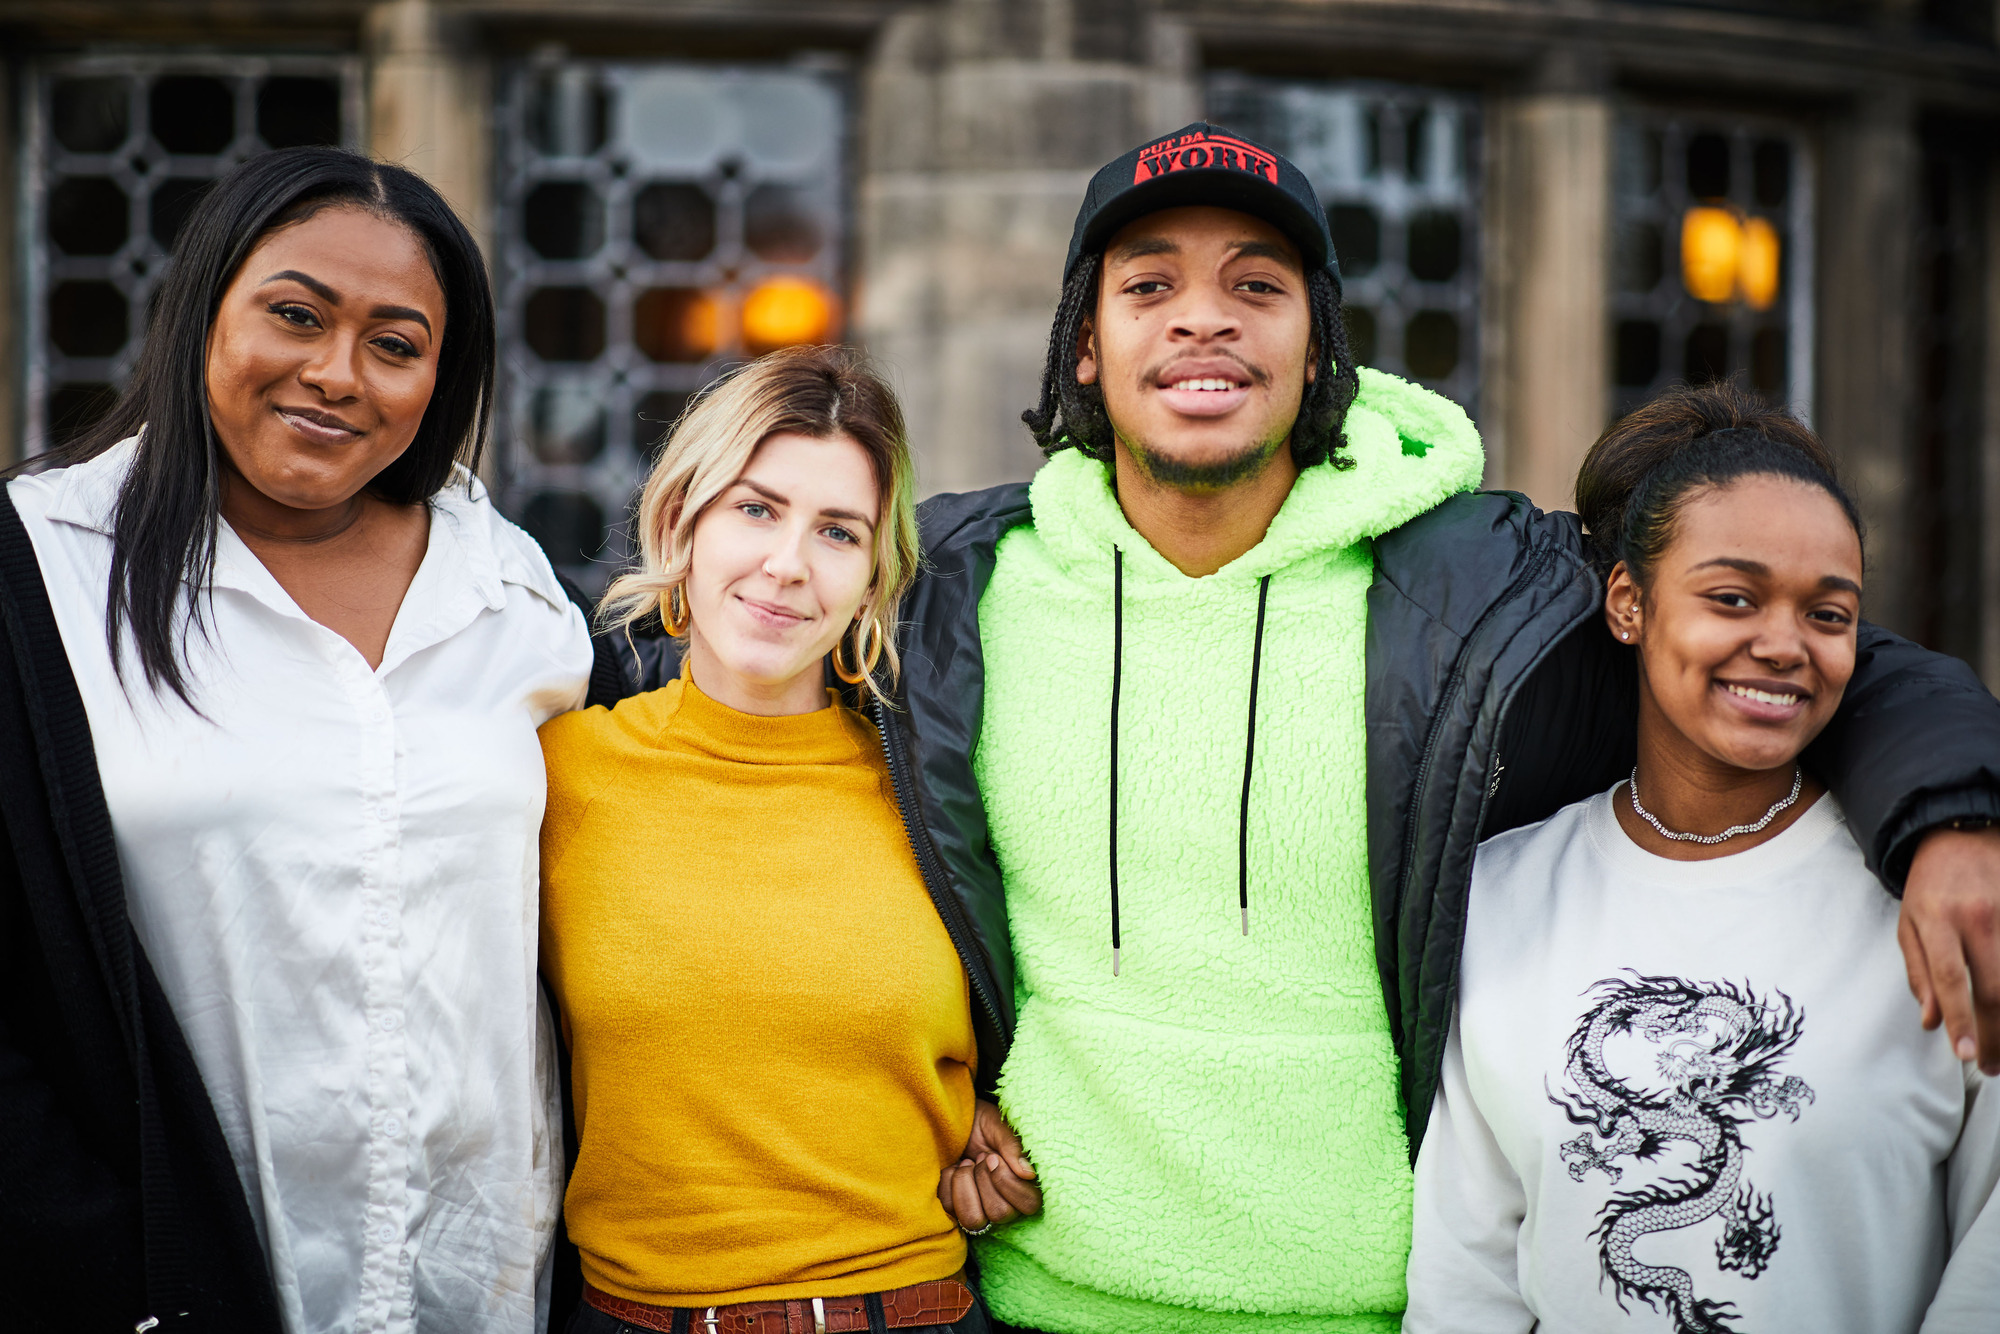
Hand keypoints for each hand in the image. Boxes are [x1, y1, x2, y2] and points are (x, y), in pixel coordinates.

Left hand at [937, 1099, 1040, 1232]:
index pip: (1028, 1204)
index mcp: (1024, 1184)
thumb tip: (1028, 1174)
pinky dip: (947, 1183)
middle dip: (983, 1180)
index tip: (992, 1157)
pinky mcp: (957, 1208)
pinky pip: (950, 1209)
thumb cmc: (984, 1124)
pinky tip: (953, 1167)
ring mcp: (980, 1208)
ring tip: (966, 1164)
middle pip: (999, 1214)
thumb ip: (1013, 1147)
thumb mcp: (999, 1127)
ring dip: (965, 1186)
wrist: (957, 1122)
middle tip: (980, 1157)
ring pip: (973, 1219)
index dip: (1007, 1182)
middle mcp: (1006, 1202)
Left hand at [1898, 824, 1999, 1073]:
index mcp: (1936, 920)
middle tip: (1991, 1066)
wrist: (1962, 834)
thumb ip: (1919, 973)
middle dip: (1995, 1034)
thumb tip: (1930, 1021)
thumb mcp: (1908, 922)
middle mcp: (1976, 918)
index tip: (1968, 1056)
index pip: (1951, 979)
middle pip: (1994, 988)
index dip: (1961, 1021)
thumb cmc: (1929, 885)